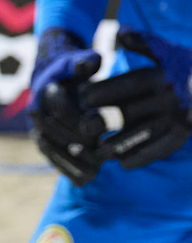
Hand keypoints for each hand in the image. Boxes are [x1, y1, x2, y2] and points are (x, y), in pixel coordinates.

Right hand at [30, 32, 106, 184]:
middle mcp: (39, 111)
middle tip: (100, 160)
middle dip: (78, 147)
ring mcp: (38, 128)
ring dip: (71, 164)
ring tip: (93, 175)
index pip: (63, 110)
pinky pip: (51, 157)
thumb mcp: (80, 62)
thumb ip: (85, 62)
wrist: (55, 78)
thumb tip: (93, 61)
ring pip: (52, 149)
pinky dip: (66, 169)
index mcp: (47, 91)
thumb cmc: (75, 69)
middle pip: (57, 134)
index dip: (81, 122)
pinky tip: (84, 181)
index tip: (100, 134)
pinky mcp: (44, 140)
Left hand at [83, 40, 191, 169]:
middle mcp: (168, 98)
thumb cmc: (184, 64)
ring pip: (137, 138)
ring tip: (99, 148)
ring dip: (114, 146)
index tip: (82, 97)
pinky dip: (137, 158)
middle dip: (99, 123)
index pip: (124, 86)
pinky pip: (156, 151)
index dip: (99, 93)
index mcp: (160, 77)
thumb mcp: (165, 49)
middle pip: (125, 115)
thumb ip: (141, 41)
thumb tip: (118, 32)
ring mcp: (177, 118)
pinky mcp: (184, 135)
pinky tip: (122, 160)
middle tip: (85, 126)